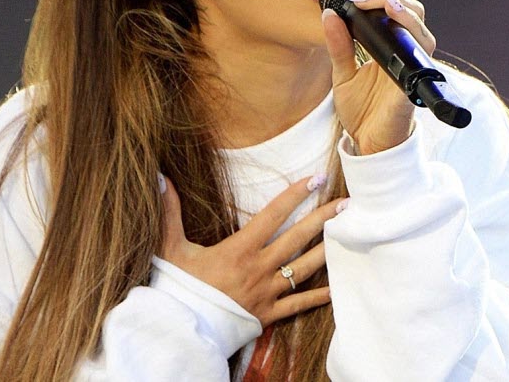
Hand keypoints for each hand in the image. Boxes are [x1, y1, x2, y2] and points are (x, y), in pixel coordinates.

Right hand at [158, 174, 341, 327]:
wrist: (180, 331)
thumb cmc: (176, 288)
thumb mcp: (170, 248)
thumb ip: (169, 212)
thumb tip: (161, 179)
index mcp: (239, 249)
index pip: (272, 214)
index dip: (294, 194)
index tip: (313, 178)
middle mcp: (258, 268)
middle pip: (297, 238)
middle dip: (323, 218)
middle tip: (347, 203)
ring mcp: (267, 292)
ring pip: (304, 268)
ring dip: (328, 250)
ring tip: (347, 234)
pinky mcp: (269, 314)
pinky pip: (299, 304)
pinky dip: (318, 296)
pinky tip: (336, 287)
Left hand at [321, 0, 436, 154]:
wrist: (367, 144)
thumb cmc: (362, 110)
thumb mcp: (342, 72)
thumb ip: (338, 45)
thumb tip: (329, 14)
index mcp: (391, 44)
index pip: (398, 3)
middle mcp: (406, 51)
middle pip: (414, 6)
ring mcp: (412, 66)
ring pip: (421, 26)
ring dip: (400, 6)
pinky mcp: (412, 84)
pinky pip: (419, 55)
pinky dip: (408, 33)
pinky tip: (393, 21)